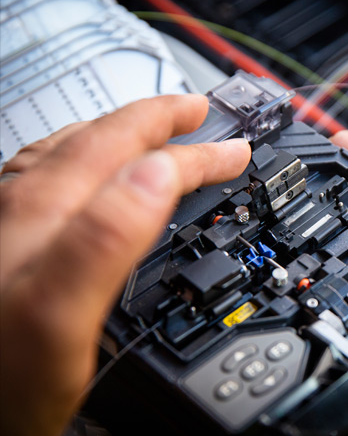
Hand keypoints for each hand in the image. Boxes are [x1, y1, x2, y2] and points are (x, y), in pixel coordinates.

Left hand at [0, 95, 250, 435]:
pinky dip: (88, 165)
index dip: (194, 152)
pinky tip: (85, 178)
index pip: (135, 157)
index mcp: (45, 215)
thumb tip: (161, 175)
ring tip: (150, 131)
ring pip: (71, 157)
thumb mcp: (60, 319)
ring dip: (122, 138)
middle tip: (200, 115)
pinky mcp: (1, 246)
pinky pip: (49, 181)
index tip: (235, 151)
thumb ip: (108, 237)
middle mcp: (19, 208)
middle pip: (101, 142)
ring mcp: (5, 224)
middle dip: (159, 123)